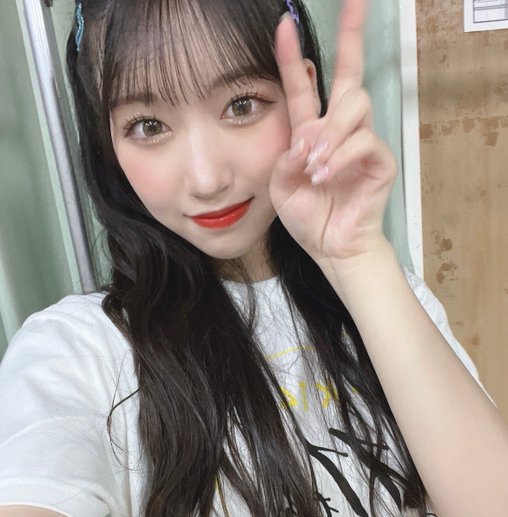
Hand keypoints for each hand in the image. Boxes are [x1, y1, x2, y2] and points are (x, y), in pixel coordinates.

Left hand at [271, 0, 396, 271]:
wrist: (330, 247)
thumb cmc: (308, 215)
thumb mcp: (281, 186)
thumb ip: (285, 159)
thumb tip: (305, 138)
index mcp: (311, 131)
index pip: (304, 85)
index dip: (293, 56)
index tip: (284, 25)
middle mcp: (338, 129)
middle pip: (350, 73)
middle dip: (352, 36)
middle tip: (358, 1)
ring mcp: (362, 142)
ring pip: (354, 106)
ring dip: (331, 131)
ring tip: (314, 164)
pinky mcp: (379, 160)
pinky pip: (364, 141)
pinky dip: (341, 156)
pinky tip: (325, 175)